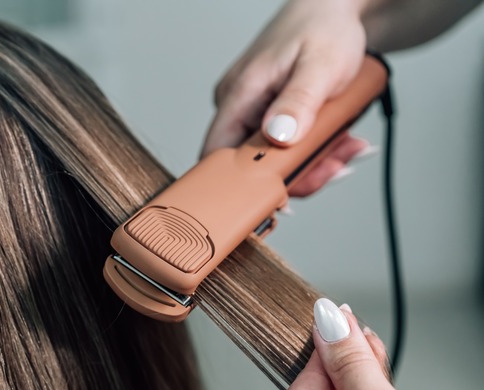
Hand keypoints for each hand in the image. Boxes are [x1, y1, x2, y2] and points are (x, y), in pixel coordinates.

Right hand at [203, 0, 371, 195]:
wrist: (332, 10)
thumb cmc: (323, 28)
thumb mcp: (320, 65)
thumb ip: (298, 102)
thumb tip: (276, 137)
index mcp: (239, 95)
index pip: (217, 155)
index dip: (239, 185)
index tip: (278, 196)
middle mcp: (238, 108)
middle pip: (251, 165)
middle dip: (298, 173)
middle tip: (336, 165)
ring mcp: (253, 113)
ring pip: (273, 159)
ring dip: (314, 162)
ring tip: (347, 147)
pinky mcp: (269, 117)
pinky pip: (285, 147)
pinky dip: (315, 150)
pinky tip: (341, 141)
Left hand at [267, 299, 430, 389]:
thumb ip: (352, 362)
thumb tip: (333, 319)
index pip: (303, 378)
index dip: (326, 344)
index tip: (336, 314)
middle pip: (325, 388)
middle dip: (348, 359)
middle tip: (362, 331)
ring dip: (365, 375)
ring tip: (377, 353)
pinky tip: (382, 379)